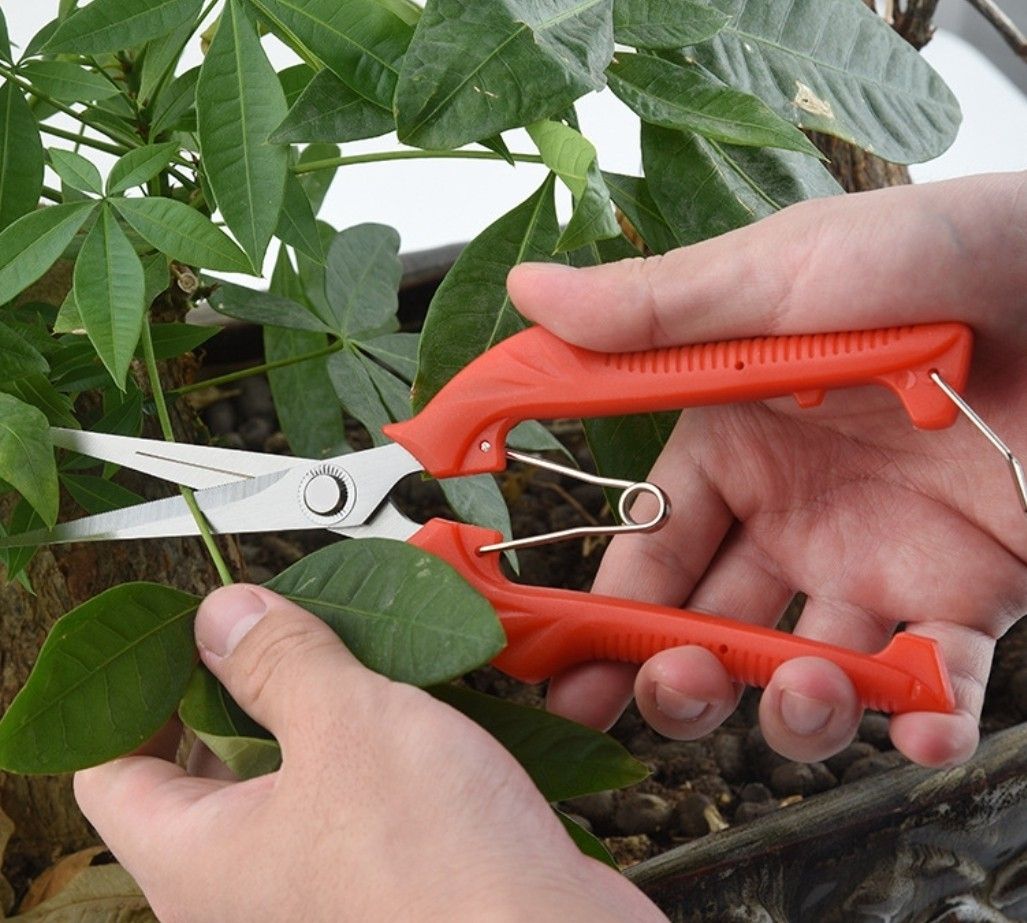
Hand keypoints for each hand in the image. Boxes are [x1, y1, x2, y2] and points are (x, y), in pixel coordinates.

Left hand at [74, 585, 665, 921]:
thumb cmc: (439, 869)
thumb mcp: (346, 726)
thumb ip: (277, 661)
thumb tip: (222, 617)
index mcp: (199, 863)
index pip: (113, 771)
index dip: (138, 693)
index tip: (183, 637)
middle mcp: (245, 890)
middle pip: (204, 773)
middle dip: (242, 690)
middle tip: (280, 629)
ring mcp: (315, 891)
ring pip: (290, 781)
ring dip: (320, 712)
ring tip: (357, 652)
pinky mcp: (381, 885)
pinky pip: (354, 803)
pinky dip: (371, 750)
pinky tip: (415, 704)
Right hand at [508, 171, 1026, 768]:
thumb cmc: (933, 253)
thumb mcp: (783, 273)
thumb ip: (658, 308)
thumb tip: (530, 291)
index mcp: (735, 444)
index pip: (648, 543)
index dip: (598, 603)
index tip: (549, 654)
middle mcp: (795, 513)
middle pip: (710, 625)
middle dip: (677, 676)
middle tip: (670, 688)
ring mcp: (879, 559)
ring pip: (809, 671)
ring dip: (793, 708)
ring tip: (803, 688)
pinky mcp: (971, 593)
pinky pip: (940, 682)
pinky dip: (928, 725)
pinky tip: (922, 729)